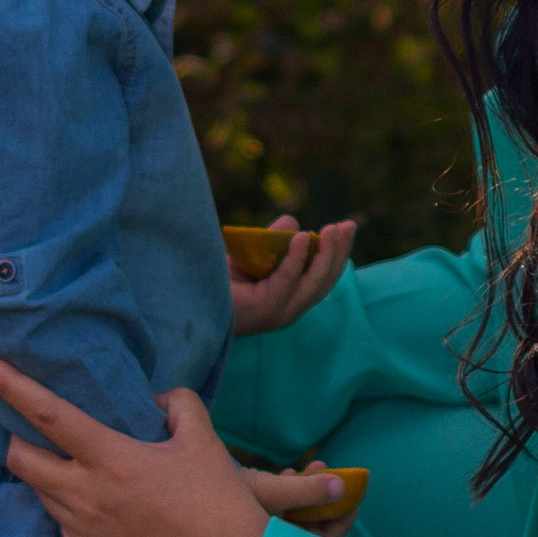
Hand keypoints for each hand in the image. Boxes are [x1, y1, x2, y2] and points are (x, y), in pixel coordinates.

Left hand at [0, 359, 350, 536]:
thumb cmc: (222, 506)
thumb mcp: (205, 442)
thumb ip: (177, 406)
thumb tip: (155, 401)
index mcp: (112, 460)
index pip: (47, 414)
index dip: (9, 386)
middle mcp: (87, 499)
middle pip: (21, 461)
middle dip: (16, 441)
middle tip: (33, 434)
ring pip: (44, 498)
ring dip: (54, 480)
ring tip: (89, 477)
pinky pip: (68, 534)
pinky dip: (79, 517)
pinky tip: (113, 518)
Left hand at [230, 214, 357, 337]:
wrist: (190, 299)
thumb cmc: (220, 280)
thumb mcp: (253, 255)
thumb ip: (274, 241)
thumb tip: (294, 223)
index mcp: (291, 301)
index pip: (325, 279)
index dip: (339, 254)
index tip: (346, 228)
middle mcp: (290, 310)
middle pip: (325, 281)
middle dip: (339, 251)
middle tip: (347, 225)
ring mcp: (278, 313)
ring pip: (312, 283)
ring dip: (325, 254)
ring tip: (332, 229)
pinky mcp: (264, 309)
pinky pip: (286, 281)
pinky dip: (296, 260)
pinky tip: (302, 239)